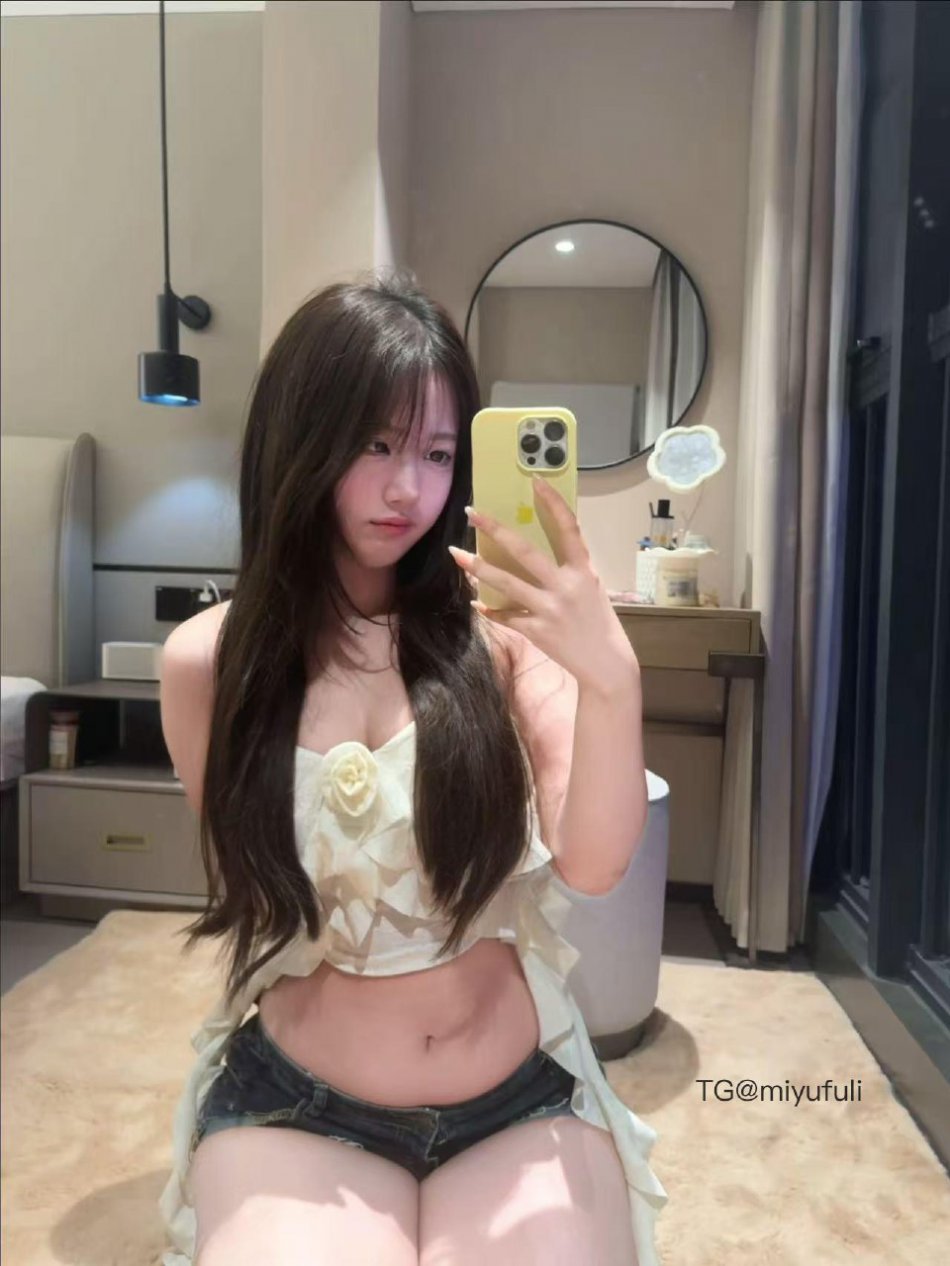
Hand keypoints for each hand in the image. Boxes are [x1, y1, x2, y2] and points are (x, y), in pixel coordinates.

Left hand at [447, 476, 639, 693]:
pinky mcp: (537, 631)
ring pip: (506, 582)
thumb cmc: (598, 621)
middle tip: (472, 514)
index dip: (553, 503)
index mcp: (583, 570)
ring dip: (478, 567)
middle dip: (495, 530)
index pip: (569, 528)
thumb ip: (567, 569)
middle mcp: (566, 586)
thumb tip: (530, 551)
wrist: (606, 663)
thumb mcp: (590, 587)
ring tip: (457, 554)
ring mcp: (550, 609)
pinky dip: (489, 608)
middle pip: (525, 551)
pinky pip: (505, 616)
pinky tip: (476, 601)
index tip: (535, 481)